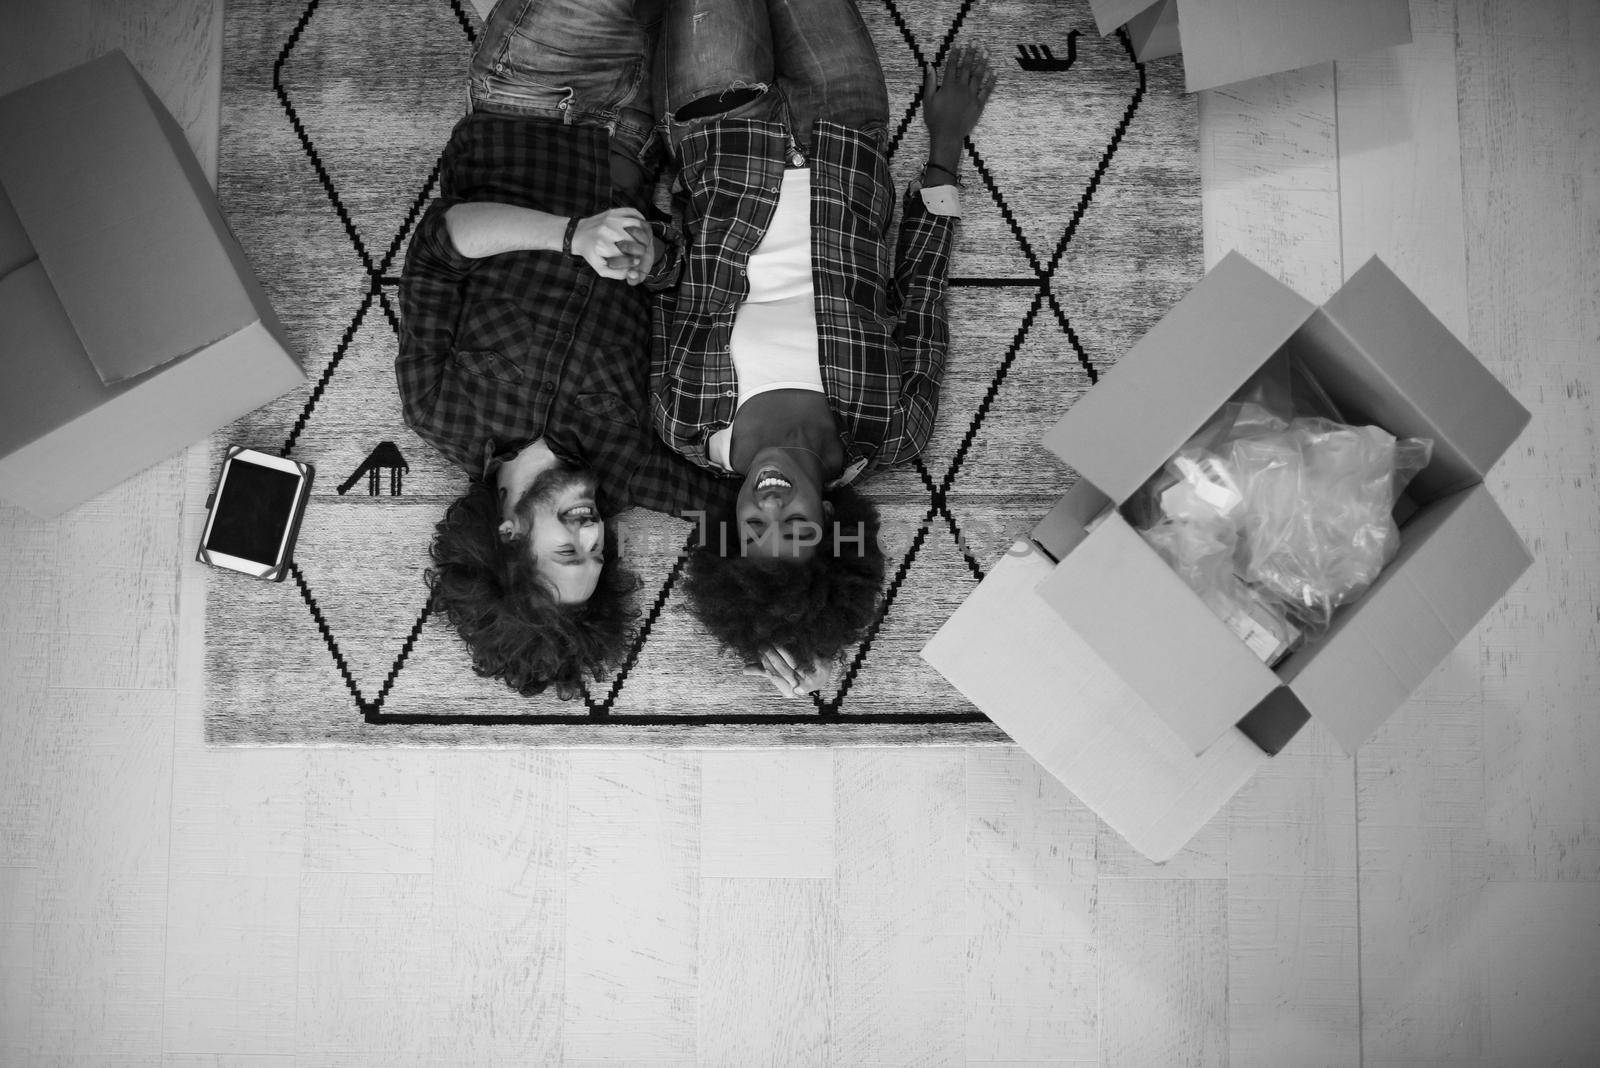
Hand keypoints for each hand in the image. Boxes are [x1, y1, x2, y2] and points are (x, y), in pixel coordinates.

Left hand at [571, 208, 649, 279]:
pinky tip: (641, 228)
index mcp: (603, 246)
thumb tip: (633, 272)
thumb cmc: (592, 253)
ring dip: (644, 234)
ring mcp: (611, 219)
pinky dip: (641, 220)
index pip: (627, 256)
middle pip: (635, 241)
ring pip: (638, 225)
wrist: (578, 234)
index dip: (635, 261)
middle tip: (642, 251)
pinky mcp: (613, 211)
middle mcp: (607, 231)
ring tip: (643, 240)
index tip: (637, 261)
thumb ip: (618, 274)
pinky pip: (634, 213)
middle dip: (641, 249)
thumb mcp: (601, 268)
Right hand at [742, 645, 830, 698]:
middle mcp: (802, 688)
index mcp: (790, 692)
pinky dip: (798, 644)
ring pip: (793, 661)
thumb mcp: (783, 675)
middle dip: (771, 655)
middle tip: (763, 643)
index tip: (759, 650)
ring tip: (774, 639)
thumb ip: (764, 672)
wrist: (826, 671)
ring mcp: (813, 677)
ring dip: (782, 649)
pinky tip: (790, 636)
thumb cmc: (799, 674)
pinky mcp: (822, 665)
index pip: (774, 676)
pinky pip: (806, 653)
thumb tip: (744, 670)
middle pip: (782, 669)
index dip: (765, 662)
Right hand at [922, 43, 997, 161]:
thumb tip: (929, 66)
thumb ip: (930, 82)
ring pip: (978, 76)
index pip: (952, 65)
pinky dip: (991, 81)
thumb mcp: (928, 100)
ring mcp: (971, 96)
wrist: (947, 135)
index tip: (959, 44)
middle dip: (971, 53)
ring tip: (986, 52)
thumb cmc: (935, 119)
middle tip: (975, 42)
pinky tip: (994, 73)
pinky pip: (986, 90)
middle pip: (966, 67)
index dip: (956, 53)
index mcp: (948, 86)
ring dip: (982, 63)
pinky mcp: (979, 104)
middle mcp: (961, 88)